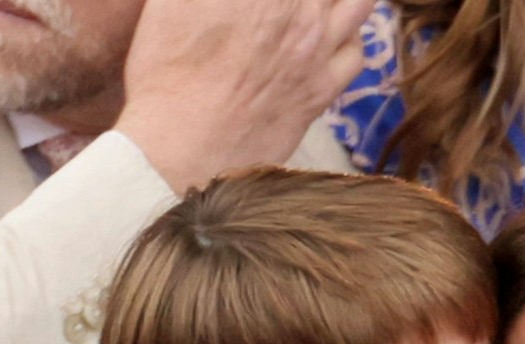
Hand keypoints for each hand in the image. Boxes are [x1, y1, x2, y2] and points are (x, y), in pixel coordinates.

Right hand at [115, 0, 374, 190]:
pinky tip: (335, 35)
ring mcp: (318, 49)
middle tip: (286, 8)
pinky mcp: (322, 89)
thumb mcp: (172, 3)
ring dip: (344, 0)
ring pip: (359, 3)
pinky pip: (357, 52)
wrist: (183, 148)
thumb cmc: (165, 73)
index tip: (253, 1)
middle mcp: (301, 10)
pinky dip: (351, 35)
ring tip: (324, 5)